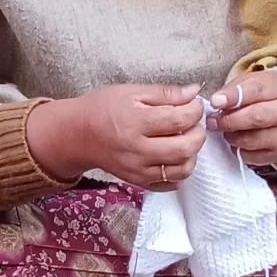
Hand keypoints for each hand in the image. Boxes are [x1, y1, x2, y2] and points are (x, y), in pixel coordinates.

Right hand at [26, 84, 206, 189]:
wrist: (78, 135)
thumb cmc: (104, 108)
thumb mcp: (132, 92)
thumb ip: (165, 93)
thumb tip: (194, 92)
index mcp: (136, 123)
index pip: (179, 120)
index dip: (195, 110)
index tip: (194, 104)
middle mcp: (137, 150)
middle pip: (185, 148)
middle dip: (198, 133)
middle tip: (192, 123)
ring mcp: (138, 170)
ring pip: (183, 170)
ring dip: (192, 154)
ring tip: (183, 139)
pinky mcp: (139, 182)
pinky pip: (170, 185)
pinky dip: (179, 171)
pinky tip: (173, 156)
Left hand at [209, 71, 276, 167]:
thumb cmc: (261, 96)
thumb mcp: (248, 83)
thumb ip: (232, 91)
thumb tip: (216, 102)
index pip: (255, 91)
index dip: (233, 97)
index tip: (215, 102)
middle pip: (256, 118)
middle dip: (229, 120)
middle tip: (212, 121)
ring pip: (251, 140)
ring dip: (231, 136)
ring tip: (225, 130)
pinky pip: (250, 156)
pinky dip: (237, 149)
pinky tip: (236, 140)